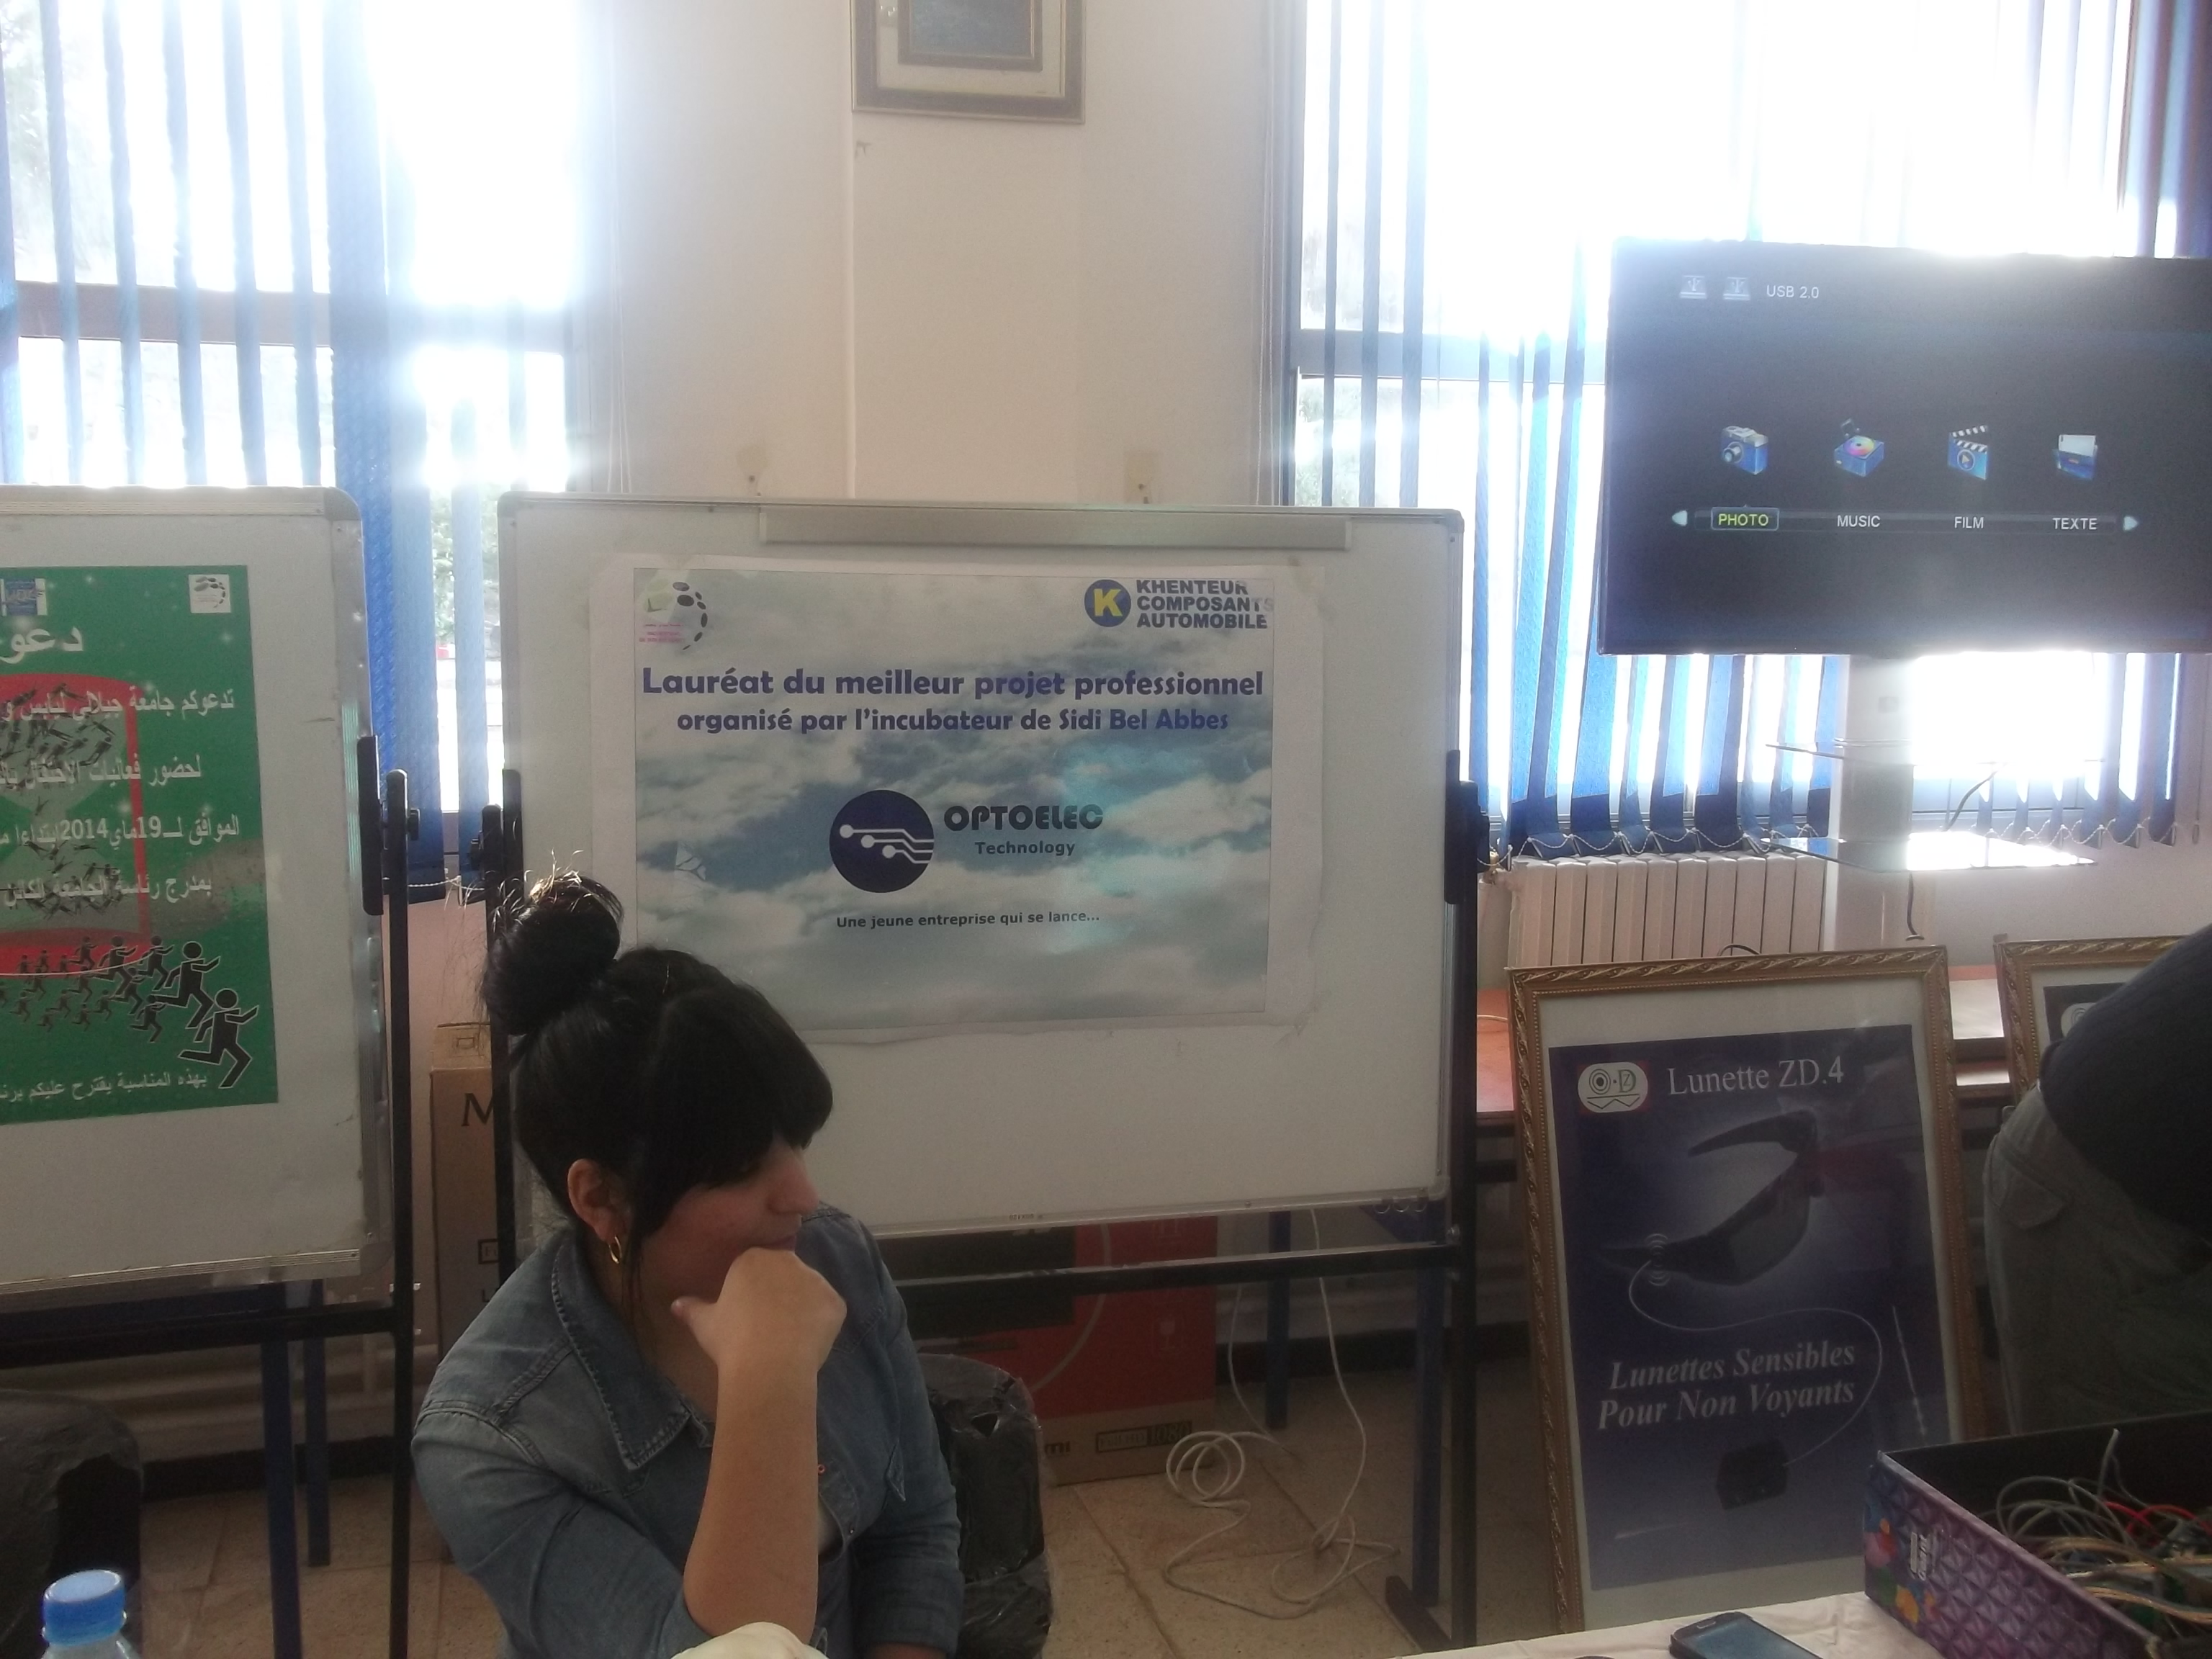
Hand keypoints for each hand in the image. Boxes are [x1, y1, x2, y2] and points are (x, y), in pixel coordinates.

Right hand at [673, 1248, 846, 1384]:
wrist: (769, 1364)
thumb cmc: (731, 1340)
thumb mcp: (704, 1324)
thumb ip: (691, 1309)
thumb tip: (676, 1304)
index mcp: (754, 1259)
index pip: (755, 1267)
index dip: (752, 1292)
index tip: (747, 1315)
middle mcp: (788, 1261)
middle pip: (785, 1274)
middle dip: (779, 1294)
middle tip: (768, 1328)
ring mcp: (816, 1280)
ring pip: (808, 1292)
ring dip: (802, 1308)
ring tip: (788, 1340)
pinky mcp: (836, 1302)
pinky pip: (828, 1311)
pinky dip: (821, 1325)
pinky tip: (806, 1345)